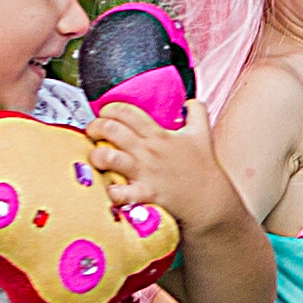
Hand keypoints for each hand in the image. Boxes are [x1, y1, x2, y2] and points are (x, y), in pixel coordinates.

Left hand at [88, 96, 236, 228]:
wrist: (210, 200)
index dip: (110, 109)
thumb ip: (197, 112)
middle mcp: (149, 151)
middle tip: (92, 132)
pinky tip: (109, 189)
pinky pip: (120, 192)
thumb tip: (190, 102)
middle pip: (112, 130)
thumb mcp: (203, 134)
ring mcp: (145, 173)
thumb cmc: (204, 168)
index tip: (105, 113)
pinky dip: (110, 190)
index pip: (127, 113)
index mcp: (159, 135)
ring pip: (109, 157)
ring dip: (96, 155)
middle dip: (95, 127)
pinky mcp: (145, 194)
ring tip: (95, 157)